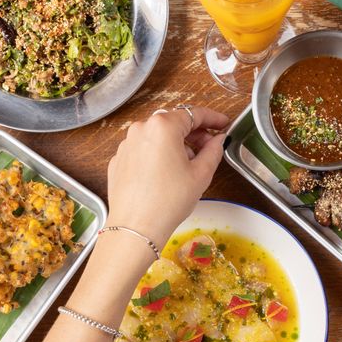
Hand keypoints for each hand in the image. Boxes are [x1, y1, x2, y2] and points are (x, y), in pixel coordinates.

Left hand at [106, 106, 229, 247]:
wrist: (136, 228)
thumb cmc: (169, 201)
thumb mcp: (201, 174)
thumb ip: (213, 150)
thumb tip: (218, 140)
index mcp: (163, 127)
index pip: (194, 114)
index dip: (213, 118)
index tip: (223, 124)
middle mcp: (141, 129)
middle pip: (174, 123)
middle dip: (194, 133)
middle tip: (210, 147)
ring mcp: (126, 144)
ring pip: (157, 136)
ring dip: (175, 144)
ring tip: (187, 166)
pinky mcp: (118, 160)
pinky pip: (143, 150)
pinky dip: (157, 155)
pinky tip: (166, 174)